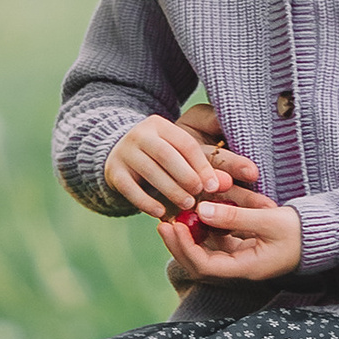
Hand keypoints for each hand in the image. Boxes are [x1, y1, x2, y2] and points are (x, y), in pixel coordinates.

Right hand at [103, 110, 257, 218]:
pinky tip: (160, 213)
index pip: (185, 143)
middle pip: (166, 155)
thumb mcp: (179, 154)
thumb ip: (202, 166)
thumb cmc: (160, 156)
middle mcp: (141, 134)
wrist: (118, 153)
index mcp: (161, 125)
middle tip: (200, 195)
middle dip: (186, 176)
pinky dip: (146, 202)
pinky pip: (130, 187)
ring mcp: (124, 152)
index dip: (201, 166)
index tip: (215, 186)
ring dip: (170, 190)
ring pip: (149, 171)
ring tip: (186, 205)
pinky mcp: (113, 171)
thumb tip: (226, 184)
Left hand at [157, 188, 303, 286]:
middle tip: (164, 221)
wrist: (324, 235)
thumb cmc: (300, 231)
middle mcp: (240, 268)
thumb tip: (202, 211)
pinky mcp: (244, 247)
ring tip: (175, 216)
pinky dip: (205, 231)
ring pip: (206, 252)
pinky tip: (197, 214)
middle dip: (179, 243)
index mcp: (245, 268)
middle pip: (199, 263)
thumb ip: (236, 217)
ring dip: (190, 237)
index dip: (185, 247)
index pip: (204, 265)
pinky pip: (217, 242)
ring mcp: (241, 259)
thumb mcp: (269, 220)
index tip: (173, 225)